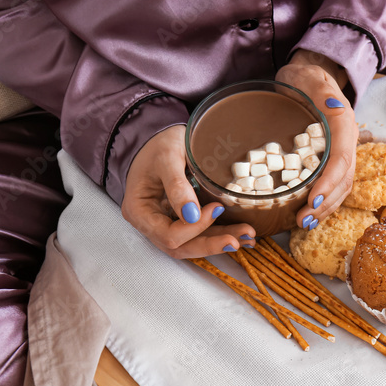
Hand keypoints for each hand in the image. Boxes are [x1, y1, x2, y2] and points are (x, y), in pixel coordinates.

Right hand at [122, 125, 255, 257]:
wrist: (159, 139)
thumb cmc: (158, 145)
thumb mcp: (167, 157)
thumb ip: (177, 185)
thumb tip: (192, 215)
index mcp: (139, 211)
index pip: (168, 235)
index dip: (194, 227)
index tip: (216, 208)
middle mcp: (150, 224)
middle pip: (181, 246)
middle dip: (211, 244)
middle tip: (239, 238)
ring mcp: (164, 224)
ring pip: (192, 244)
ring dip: (219, 242)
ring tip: (246, 237)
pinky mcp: (179, 221)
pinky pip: (197, 235)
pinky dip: (218, 235)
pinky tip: (239, 234)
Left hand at [275, 49, 357, 229]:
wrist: (310, 73)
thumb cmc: (305, 76)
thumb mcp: (310, 78)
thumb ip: (320, 91)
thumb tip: (331, 106)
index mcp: (343, 124)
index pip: (342, 159)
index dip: (328, 183)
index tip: (311, 199)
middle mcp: (347, 140)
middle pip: (344, 179)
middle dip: (325, 203)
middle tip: (303, 220)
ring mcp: (341, 150)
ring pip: (341, 186)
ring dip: (325, 207)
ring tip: (304, 222)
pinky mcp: (331, 157)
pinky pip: (334, 184)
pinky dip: (324, 202)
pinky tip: (309, 213)